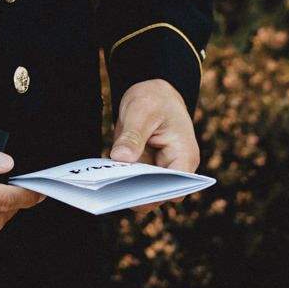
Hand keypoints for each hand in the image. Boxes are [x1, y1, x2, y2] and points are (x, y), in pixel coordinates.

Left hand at [110, 79, 200, 214]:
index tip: (131, 191)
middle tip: (111, 189)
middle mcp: (174, 168)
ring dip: (125, 189)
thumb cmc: (154, 99)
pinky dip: (120, 180)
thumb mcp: (141, 111)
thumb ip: (132, 136)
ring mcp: (158, 170)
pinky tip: (104, 176)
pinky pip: (132, 182)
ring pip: (143, 192)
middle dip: (136, 194)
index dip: (156, 193)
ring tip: (104, 185)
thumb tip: (120, 158)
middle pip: (158, 194)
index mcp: (184, 155)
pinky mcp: (143, 168)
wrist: (152, 93)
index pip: (176, 187)